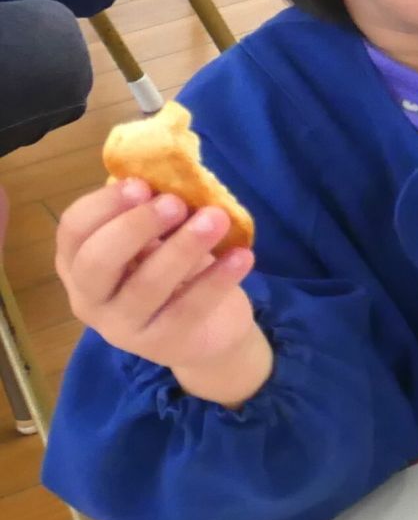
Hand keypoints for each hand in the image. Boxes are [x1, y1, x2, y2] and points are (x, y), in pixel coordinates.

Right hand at [56, 179, 271, 406]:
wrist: (209, 329)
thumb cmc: (174, 269)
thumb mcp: (157, 238)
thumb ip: (153, 211)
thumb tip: (173, 174)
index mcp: (78, 264)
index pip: (73, 231)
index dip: (104, 205)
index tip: (142, 184)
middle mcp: (90, 300)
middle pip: (96, 262)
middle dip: (135, 226)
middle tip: (175, 203)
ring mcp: (124, 328)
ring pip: (145, 286)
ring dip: (183, 247)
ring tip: (217, 219)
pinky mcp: (164, 345)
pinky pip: (189, 308)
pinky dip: (217, 279)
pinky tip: (241, 255)